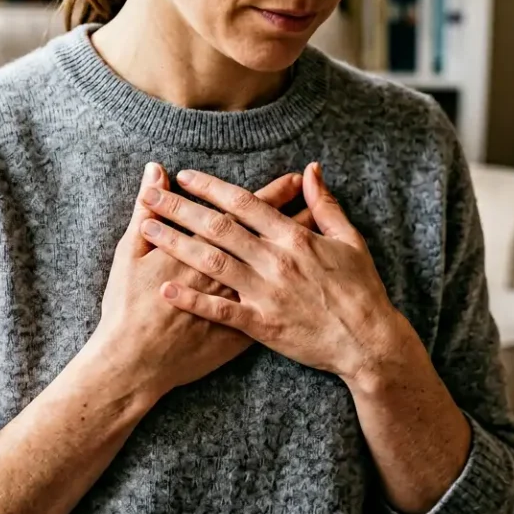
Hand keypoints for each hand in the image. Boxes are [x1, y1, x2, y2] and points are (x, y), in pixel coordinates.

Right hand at [80, 164, 312, 397]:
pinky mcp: (244, 332)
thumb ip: (143, 208)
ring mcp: (242, 304)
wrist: (134, 364)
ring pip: (281, 269)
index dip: (274, 193)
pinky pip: (278, 304)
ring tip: (320, 232)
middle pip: (272, 236)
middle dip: (296, 214)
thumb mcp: (130, 253)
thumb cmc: (126, 309)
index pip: (248, 212)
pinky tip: (309, 281)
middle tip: (319, 201)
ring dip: (301, 249)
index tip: (296, 179)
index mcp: (206, 248)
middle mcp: (231, 273)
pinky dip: (295, 289)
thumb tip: (154, 170)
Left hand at [136, 163, 411, 383]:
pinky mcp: (261, 325)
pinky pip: (219, 309)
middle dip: (180, 209)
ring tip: (146, 229)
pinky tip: (164, 287)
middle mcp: (275, 261)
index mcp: (294, 238)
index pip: (244, 204)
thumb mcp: (350, 240)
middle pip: (218, 228)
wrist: (368, 342)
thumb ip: (326, 205)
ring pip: (212, 262)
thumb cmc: (361, 290)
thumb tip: (311, 171)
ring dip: (176, 244)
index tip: (183, 177)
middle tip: (150, 196)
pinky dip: (191, 298)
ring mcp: (266, 293)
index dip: (211, 188)